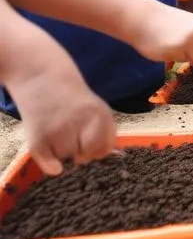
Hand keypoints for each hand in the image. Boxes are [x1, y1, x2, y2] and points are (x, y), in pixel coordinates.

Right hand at [8, 49, 116, 175]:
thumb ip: (103, 128)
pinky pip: (49, 165)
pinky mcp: (38, 137)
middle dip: (81, 151)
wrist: (38, 73)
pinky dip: (48, 161)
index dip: (98, 148)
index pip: (106, 147)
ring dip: (61, 150)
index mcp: (100, 114)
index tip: (89, 140)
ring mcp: (59, 130)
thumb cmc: (70, 94)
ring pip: (66, 158)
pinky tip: (46, 141)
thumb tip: (108, 154)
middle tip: (70, 134)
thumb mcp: (94, 105)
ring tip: (55, 129)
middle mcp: (83, 122)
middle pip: (87, 156)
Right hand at [125, 3, 192, 66]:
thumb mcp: (192, 23)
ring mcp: (183, 45)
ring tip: (173, 43)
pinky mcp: (170, 53)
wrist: (143, 18)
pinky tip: (164, 46)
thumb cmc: (169, 21)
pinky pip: (177, 61)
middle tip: (188, 48)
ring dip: (183, 56)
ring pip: (189, 61)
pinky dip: (172, 56)